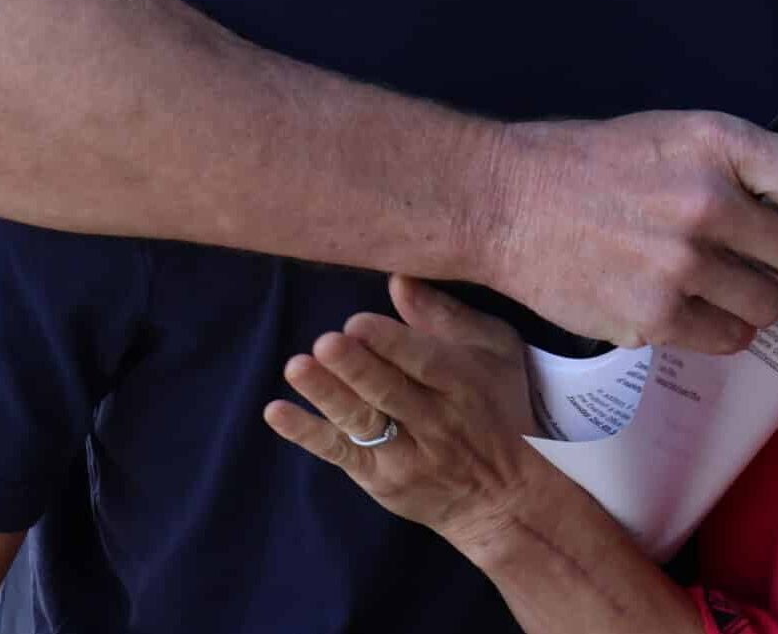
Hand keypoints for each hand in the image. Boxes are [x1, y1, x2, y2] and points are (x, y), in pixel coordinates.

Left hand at [265, 276, 564, 554]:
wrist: (500, 498)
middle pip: (390, 393)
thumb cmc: (492, 407)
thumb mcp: (491, 351)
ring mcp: (405, 455)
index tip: (358, 322)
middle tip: (326, 342)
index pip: (425, 361)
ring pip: (362, 423)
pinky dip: (307, 433)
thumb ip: (444, 316)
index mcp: (462, 384)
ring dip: (328, 396)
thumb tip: (398, 279)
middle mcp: (434, 421)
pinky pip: (339, 453)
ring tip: (297, 367)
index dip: (392, 343)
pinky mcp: (379, 477)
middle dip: (357, 368)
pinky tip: (276, 410)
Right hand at [486, 111, 777, 353]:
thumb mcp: (672, 133)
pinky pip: (728, 338)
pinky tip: (687, 304)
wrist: (507, 202)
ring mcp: (682, 265)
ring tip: (720, 282)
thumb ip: (736, 163)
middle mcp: (708, 202)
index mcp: (717, 143)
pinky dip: (716, 326)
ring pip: (771, 306)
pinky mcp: (655, 318)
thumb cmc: (591, 163)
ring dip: (755, 299)